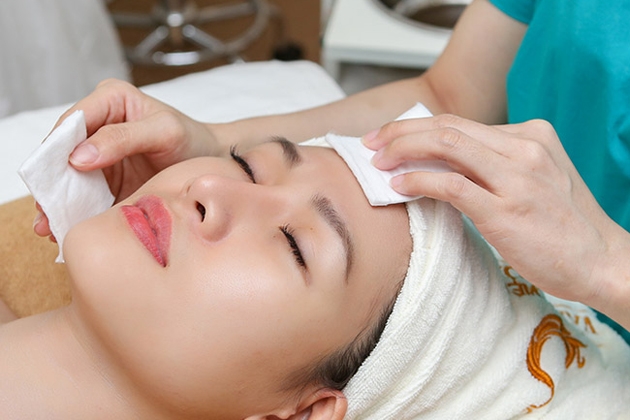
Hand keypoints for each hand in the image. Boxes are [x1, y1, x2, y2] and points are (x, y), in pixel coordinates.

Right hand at [34, 78, 218, 239]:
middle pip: (61, 151)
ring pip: (66, 176)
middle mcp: (98, 124)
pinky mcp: (103, 179)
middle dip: (51, 179)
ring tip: (48, 225)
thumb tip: (78, 156)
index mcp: (110, 100)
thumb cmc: (192, 140)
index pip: (73, 121)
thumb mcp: (165, 132)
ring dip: (56, 200)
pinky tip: (63, 228)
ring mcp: (98, 154)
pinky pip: (81, 194)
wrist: (211, 162)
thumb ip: (123, 138)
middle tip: (45, 208)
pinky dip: (72, 210)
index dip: (58, 147)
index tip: (55, 175)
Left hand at [364, 114, 628, 318]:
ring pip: (446, 146)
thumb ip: (495, 165)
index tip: (389, 137)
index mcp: (530, 136)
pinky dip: (418, 180)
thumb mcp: (535, 179)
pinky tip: (397, 185)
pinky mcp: (506, 208)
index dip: (417, 127)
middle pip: (447, 127)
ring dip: (402, 150)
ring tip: (377, 161)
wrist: (603, 262)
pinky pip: (451, 184)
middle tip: (371, 144)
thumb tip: (442, 164)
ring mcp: (516, 177)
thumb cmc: (563, 226)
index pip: (459, 123)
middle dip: (400, 132)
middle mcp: (524, 148)